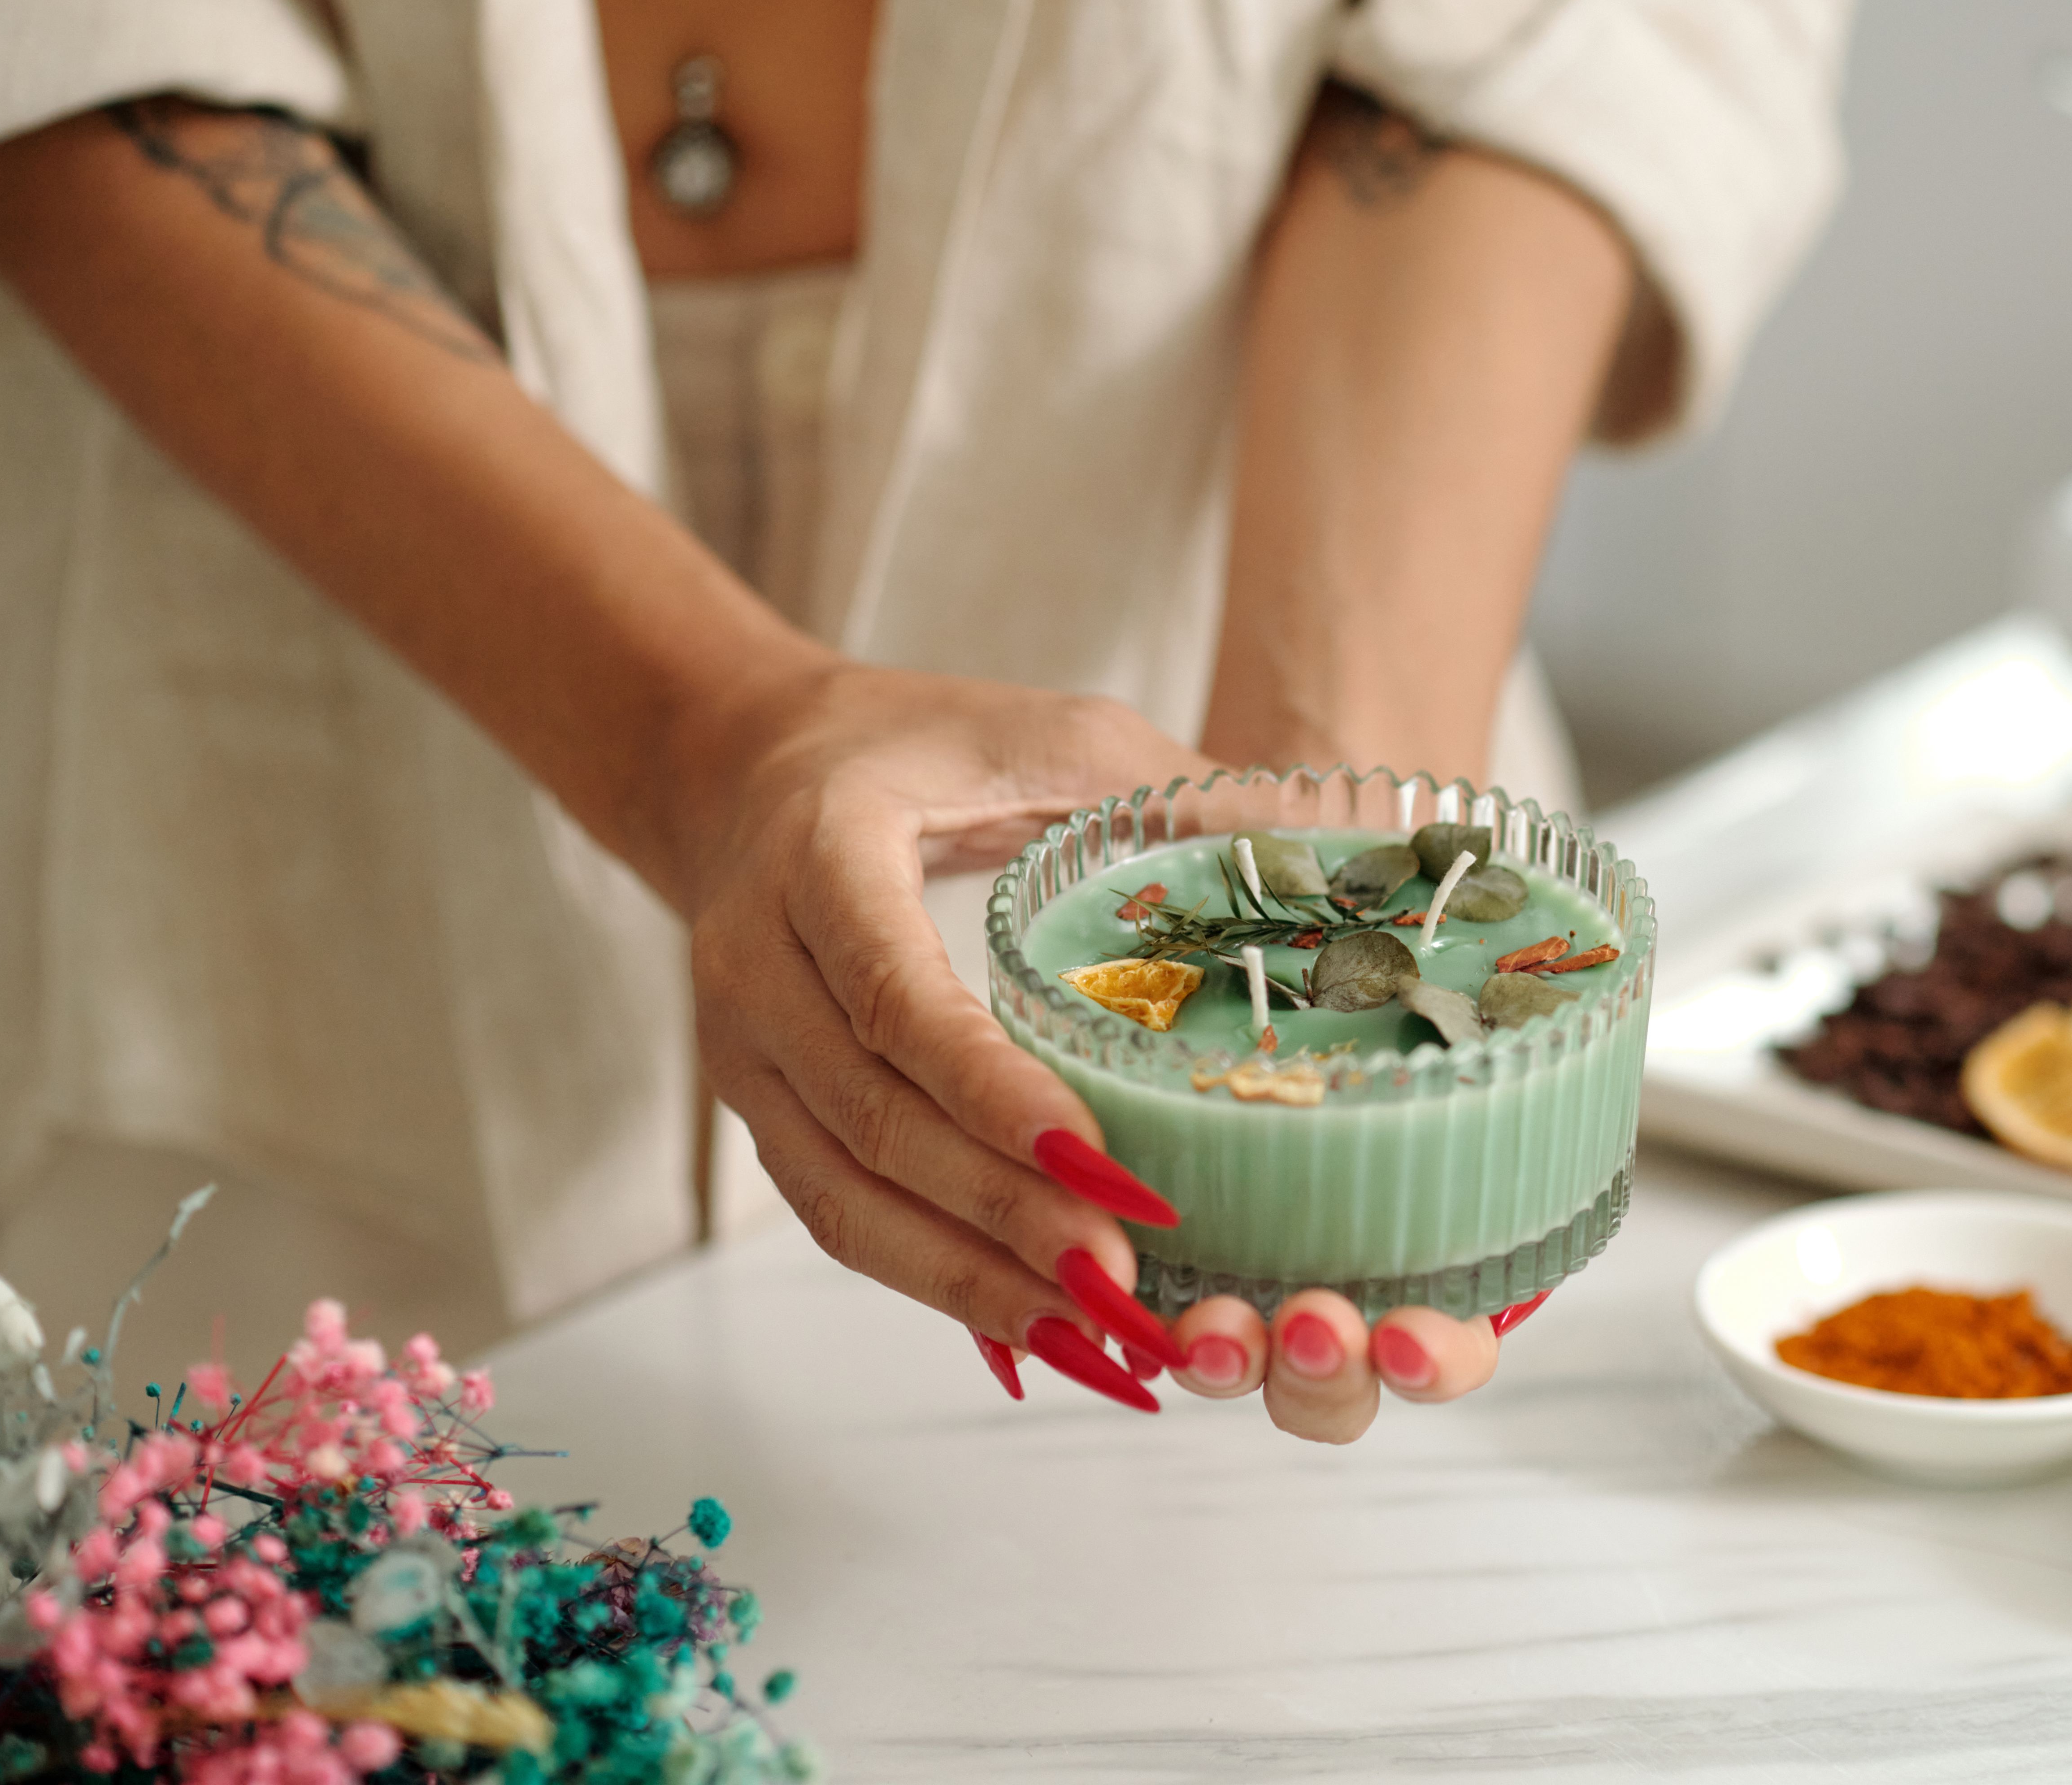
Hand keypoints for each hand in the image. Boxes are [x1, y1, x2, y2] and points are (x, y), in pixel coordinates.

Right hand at [675, 657, 1518, 1439]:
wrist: (745, 770)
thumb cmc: (917, 744)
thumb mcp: (1043, 730)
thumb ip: (1165, 791)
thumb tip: (1326, 842)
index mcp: (820, 854)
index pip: (897, 996)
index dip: (992, 1093)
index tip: (1099, 1165)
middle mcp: (757, 966)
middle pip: (872, 1121)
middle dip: (1000, 1217)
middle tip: (1124, 1282)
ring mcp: (745, 1053)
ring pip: (843, 1198)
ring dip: (968, 1283)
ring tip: (1095, 1341)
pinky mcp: (762, 1111)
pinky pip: (840, 1217)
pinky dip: (934, 1285)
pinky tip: (1031, 1337)